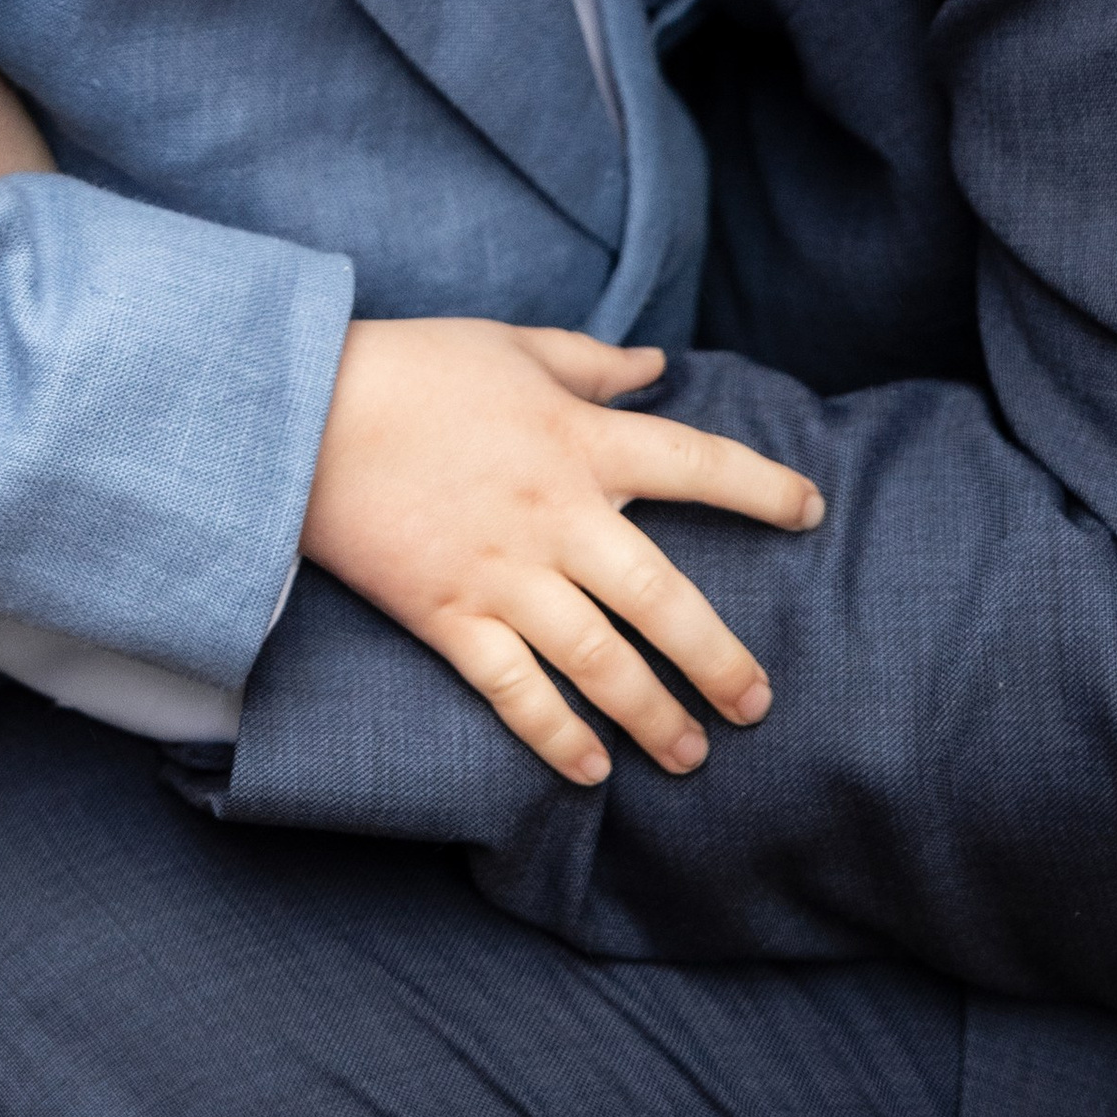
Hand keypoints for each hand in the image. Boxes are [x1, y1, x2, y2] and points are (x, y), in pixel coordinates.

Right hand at [300, 318, 824, 784]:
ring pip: (599, 658)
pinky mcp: (447, 615)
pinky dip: (556, 734)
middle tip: (758, 705)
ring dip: (652, 714)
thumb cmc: (415, 366)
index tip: (811, 511)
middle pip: (661, 598)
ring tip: (693, 755)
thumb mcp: (513, 346)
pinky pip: (513, 690)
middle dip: (718, 659)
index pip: (695, 463)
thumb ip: (593, 363)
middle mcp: (556, 514)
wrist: (305, 410)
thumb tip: (659, 365)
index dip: (761, 487)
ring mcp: (502, 572)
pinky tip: (591, 770)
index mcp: (579, 440)